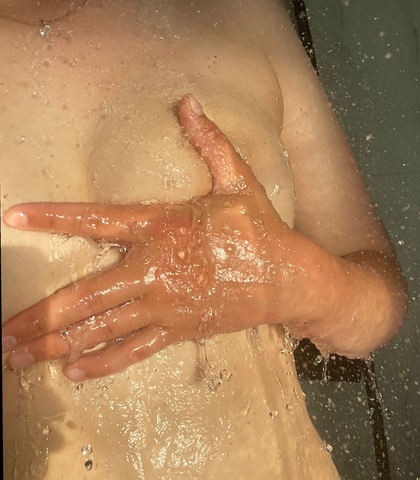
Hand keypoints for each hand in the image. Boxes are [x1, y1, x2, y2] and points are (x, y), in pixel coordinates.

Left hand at [2, 94, 293, 380]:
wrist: (288, 278)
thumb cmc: (260, 228)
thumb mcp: (238, 179)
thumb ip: (209, 141)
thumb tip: (188, 100)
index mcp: (163, 227)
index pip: (99, 220)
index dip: (55, 218)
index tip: (13, 218)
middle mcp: (155, 269)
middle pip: (86, 297)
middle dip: (39, 317)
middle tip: (1, 335)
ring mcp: (165, 305)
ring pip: (103, 330)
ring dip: (58, 346)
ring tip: (19, 359)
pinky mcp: (179, 330)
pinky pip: (135, 350)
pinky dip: (104, 363)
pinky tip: (76, 372)